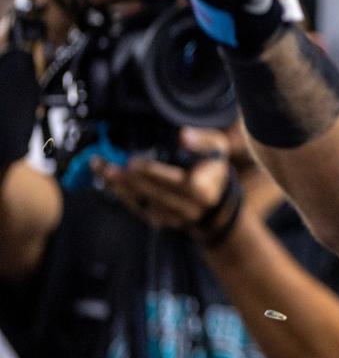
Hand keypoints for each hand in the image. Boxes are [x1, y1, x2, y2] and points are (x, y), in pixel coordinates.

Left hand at [92, 128, 234, 240]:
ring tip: (102, 170)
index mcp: (206, 187)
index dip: (156, 173)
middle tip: (108, 164)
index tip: (134, 162)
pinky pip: (140, 209)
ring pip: (144, 203)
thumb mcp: (217, 147)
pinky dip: (123, 195)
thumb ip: (202, 140)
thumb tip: (183, 136)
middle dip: (129, 178)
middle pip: (156, 193)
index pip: (181, 183)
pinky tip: (109, 182)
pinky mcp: (162, 221)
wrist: (214, 199)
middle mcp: (191, 206)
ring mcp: (175, 217)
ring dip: (120, 187)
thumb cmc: (211, 166)